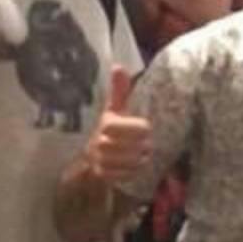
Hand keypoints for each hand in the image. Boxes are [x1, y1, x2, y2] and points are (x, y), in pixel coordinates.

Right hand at [84, 66, 151, 183]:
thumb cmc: (112, 128)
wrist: (95, 154)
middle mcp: (99, 142)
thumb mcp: (116, 109)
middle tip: (147, 144)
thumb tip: (117, 66)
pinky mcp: (103, 175)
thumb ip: (119, 90)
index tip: (146, 128)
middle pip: (129, 146)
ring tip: (142, 154)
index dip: (138, 128)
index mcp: (106, 123)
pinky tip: (136, 165)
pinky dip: (133, 171)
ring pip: (129, 162)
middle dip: (142, 146)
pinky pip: (125, 175)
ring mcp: (100, 160)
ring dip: (140, 159)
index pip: (122, 127)